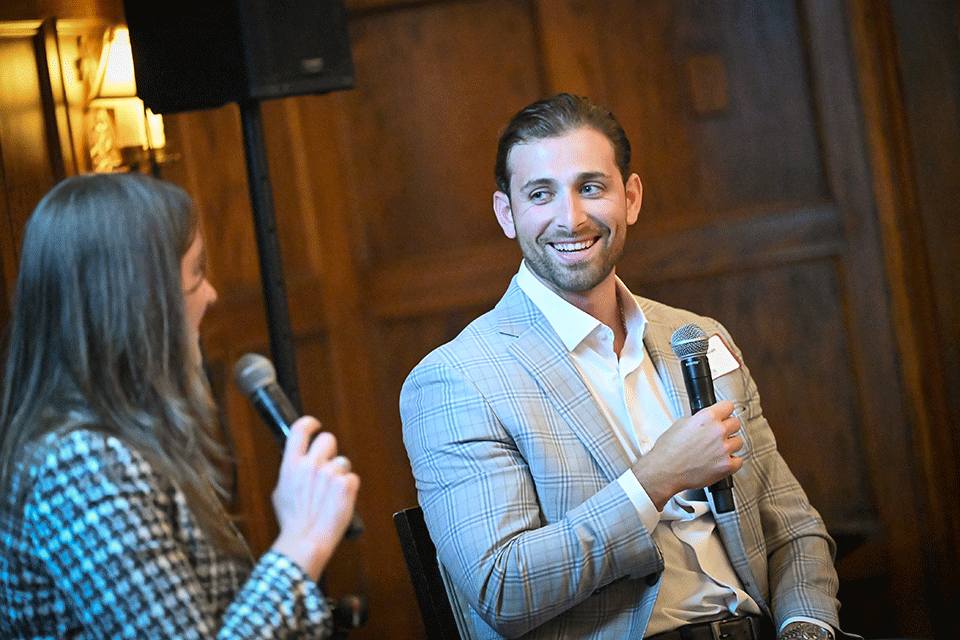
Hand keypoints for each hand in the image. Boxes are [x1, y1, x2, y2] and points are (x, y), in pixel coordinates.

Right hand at [269, 416, 359, 580]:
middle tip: (327, 468)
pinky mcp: (346, 484)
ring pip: (342, 461)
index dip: (310, 423)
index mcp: (291, 464)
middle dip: (329, 451)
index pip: (300, 429)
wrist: (306, 540)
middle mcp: (310, 465)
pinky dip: (349, 488)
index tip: (315, 426)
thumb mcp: (280, 492)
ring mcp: (329, 474)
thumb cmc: (293, 520)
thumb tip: (297, 462)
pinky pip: (352, 477)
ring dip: (339, 474)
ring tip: (330, 494)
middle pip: (328, 439)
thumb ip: (290, 472)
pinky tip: (339, 500)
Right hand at [631, 400, 742, 509]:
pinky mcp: (726, 466)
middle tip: (719, 435)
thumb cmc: (668, 450)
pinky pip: (738, 461)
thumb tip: (706, 419)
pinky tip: (720, 461)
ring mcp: (724, 449)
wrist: (664, 471)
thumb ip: (698, 419)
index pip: (728, 406)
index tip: (724, 415)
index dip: (724, 411)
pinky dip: (731, 462)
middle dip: (728, 428)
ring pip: (739, 442)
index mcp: (706, 418)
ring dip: (730, 445)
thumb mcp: (680, 424)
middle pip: (736, 423)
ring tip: (717, 450)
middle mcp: (717, 431)